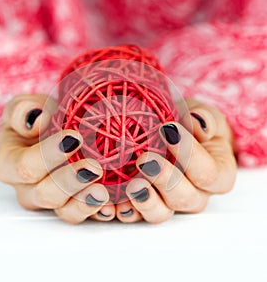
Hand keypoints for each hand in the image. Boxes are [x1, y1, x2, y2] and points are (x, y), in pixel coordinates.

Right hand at [0, 94, 115, 223]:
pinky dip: (101, 212)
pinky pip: (87, 214)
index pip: (24, 166)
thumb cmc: (40, 119)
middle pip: (45, 195)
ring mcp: (53, 201)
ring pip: (65, 212)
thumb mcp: (25, 107)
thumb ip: (22, 110)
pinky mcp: (74, 205)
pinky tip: (113, 206)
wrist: (55, 130)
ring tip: (103, 192)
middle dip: (70, 182)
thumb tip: (36, 119)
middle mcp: (29, 189)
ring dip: (85, 203)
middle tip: (94, 167)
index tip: (74, 137)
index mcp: (11, 165)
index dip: (48, 155)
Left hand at [115, 98, 236, 223]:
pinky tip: (113, 204)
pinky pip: (136, 214)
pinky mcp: (145, 204)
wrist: (172, 133)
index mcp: (217, 175)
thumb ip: (206, 118)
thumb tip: (201, 125)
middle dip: (165, 179)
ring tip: (132, 185)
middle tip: (145, 159)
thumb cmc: (191, 125)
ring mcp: (169, 202)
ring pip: (162, 213)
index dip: (191, 154)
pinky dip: (124, 210)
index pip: (210, 174)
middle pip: (186, 198)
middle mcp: (196, 194)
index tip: (169, 129)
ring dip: (146, 201)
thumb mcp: (203, 115)